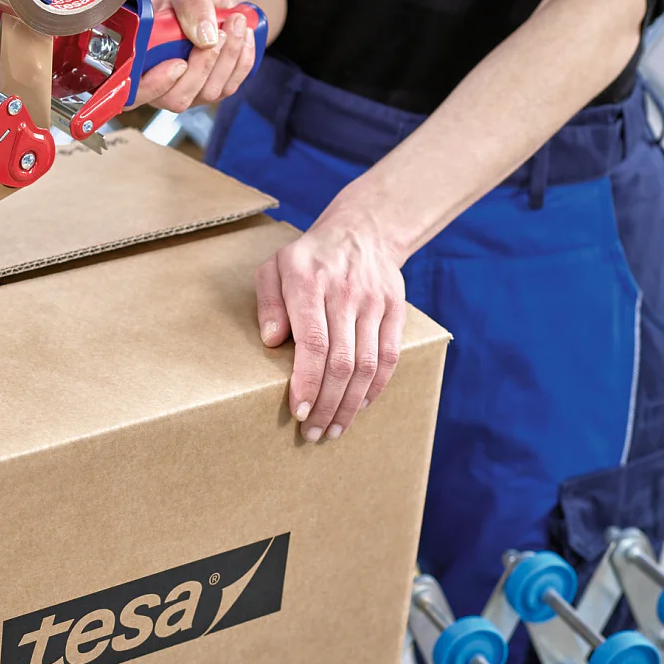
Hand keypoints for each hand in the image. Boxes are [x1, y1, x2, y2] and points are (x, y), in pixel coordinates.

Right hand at [131, 0, 258, 111]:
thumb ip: (191, 3)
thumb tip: (205, 37)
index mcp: (139, 55)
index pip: (135, 91)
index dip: (154, 86)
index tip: (179, 63)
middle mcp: (158, 79)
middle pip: (176, 99)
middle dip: (202, 67)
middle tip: (221, 32)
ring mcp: (187, 88)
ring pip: (208, 93)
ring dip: (228, 57)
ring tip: (236, 22)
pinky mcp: (213, 89)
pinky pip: (230, 86)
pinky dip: (242, 60)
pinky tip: (244, 35)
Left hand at [256, 210, 407, 441]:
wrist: (362, 231)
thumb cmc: (309, 258)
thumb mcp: (274, 267)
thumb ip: (268, 302)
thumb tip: (271, 341)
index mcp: (308, 282)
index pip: (312, 342)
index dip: (306, 382)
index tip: (297, 411)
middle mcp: (344, 292)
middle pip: (340, 361)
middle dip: (325, 404)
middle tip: (312, 432)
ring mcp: (374, 302)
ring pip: (367, 365)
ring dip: (349, 404)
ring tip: (333, 429)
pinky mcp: (395, 310)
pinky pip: (390, 357)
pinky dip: (375, 388)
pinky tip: (358, 407)